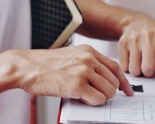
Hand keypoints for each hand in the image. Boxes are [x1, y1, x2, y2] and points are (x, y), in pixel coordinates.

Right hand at [15, 45, 132, 105]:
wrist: (26, 67)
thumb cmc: (44, 64)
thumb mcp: (70, 56)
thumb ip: (87, 63)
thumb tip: (102, 79)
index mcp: (88, 51)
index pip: (115, 66)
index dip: (123, 81)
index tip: (127, 90)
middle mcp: (89, 58)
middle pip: (114, 80)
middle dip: (109, 92)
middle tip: (99, 96)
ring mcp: (84, 71)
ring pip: (108, 91)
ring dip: (101, 98)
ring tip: (88, 97)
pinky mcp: (77, 85)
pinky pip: (97, 99)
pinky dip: (93, 103)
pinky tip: (83, 100)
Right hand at [117, 15, 154, 89]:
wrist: (136, 23)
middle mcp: (148, 37)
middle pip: (147, 69)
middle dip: (149, 73)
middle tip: (150, 66)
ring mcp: (134, 39)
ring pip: (135, 70)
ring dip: (138, 71)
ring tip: (141, 61)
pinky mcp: (123, 43)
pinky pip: (124, 67)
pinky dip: (129, 67)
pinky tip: (133, 58)